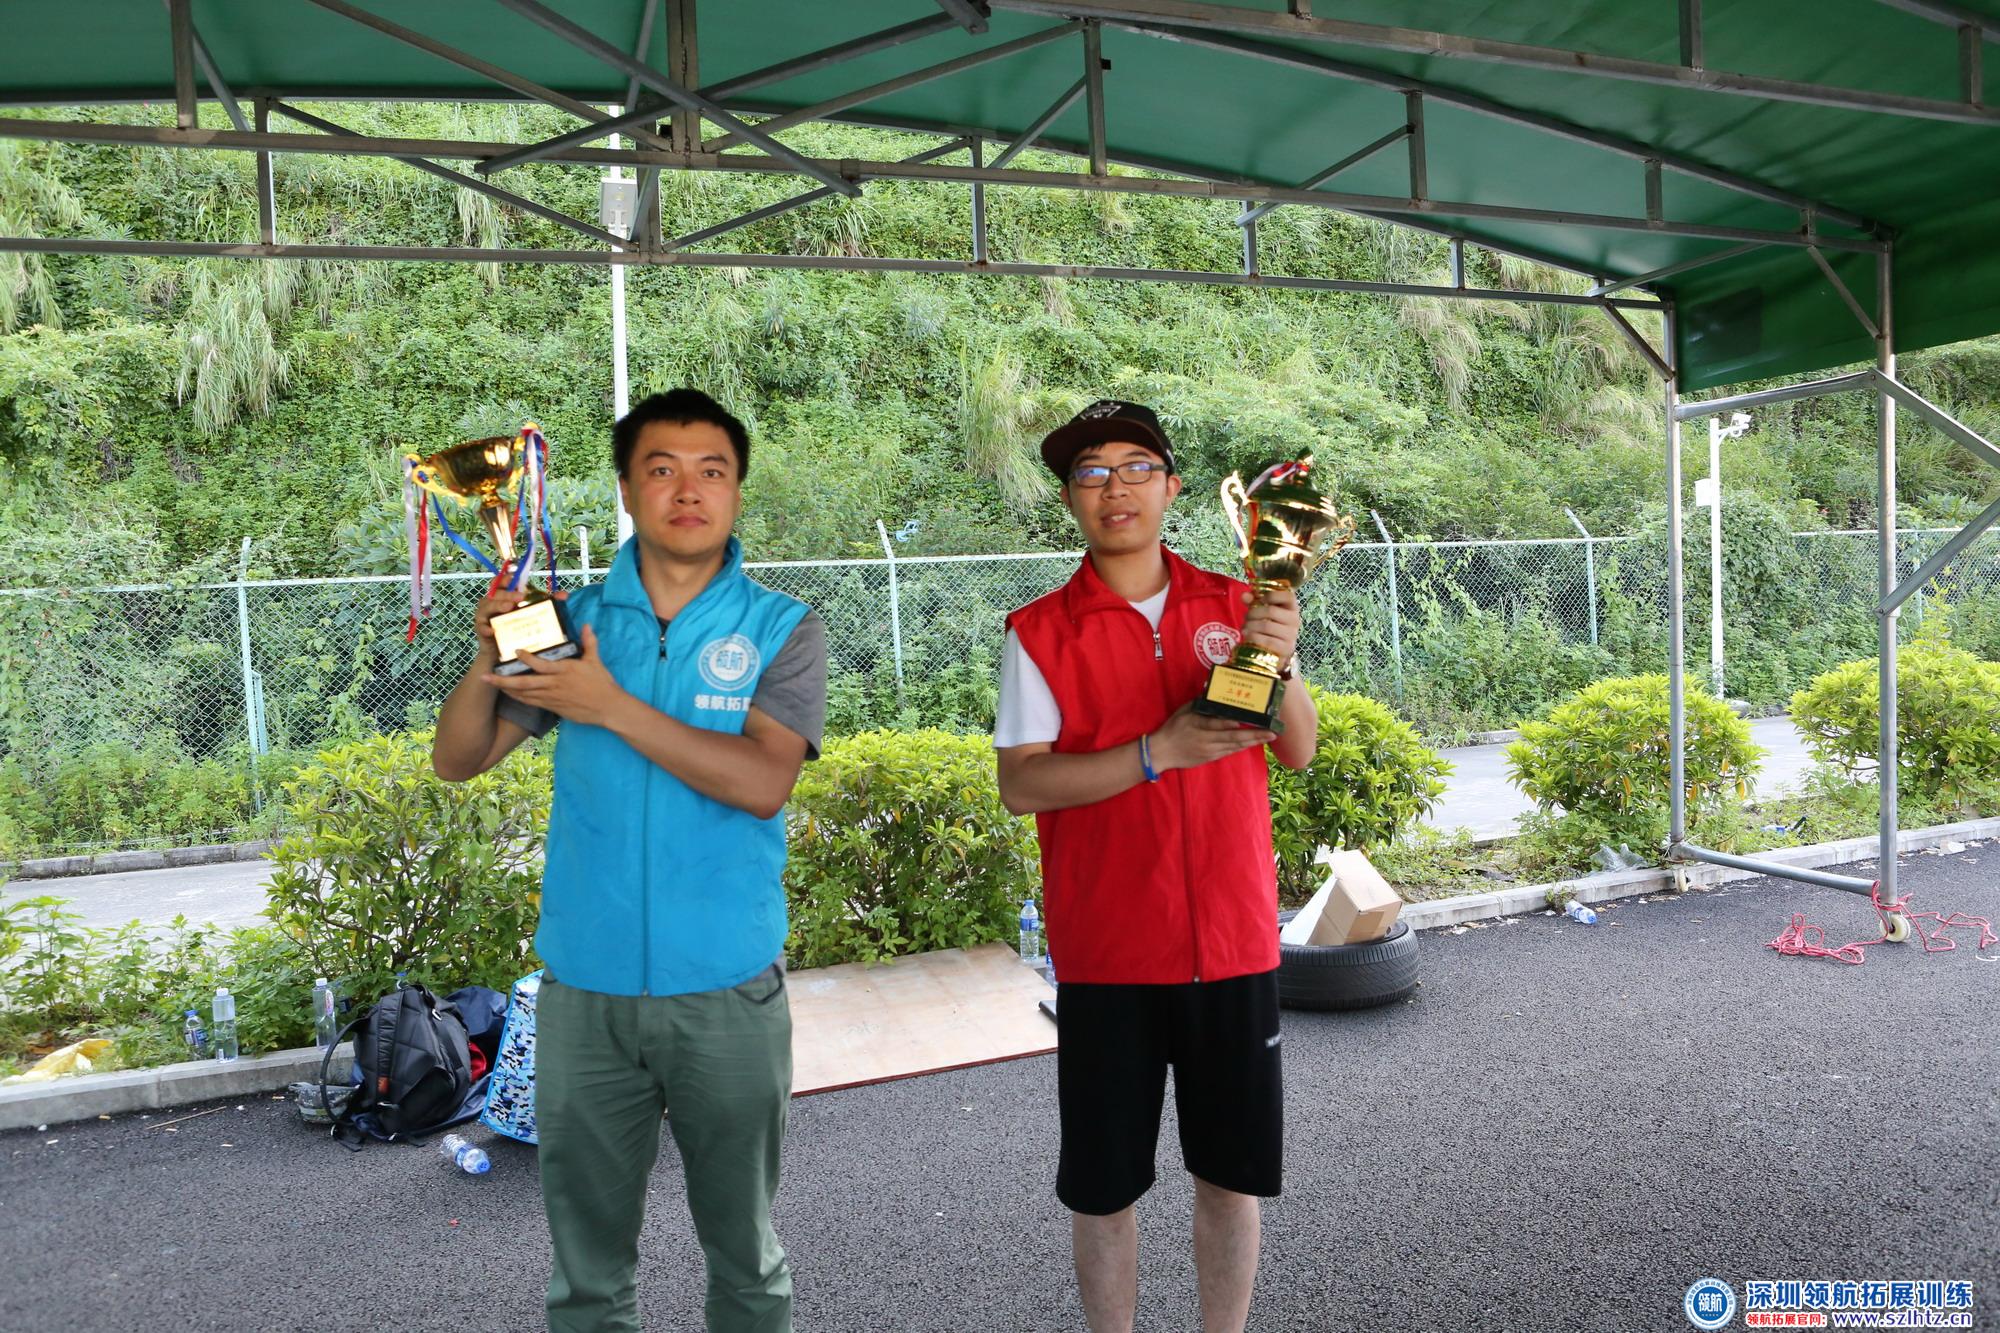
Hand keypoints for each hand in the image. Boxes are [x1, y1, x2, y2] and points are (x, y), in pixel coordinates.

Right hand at [474, 586, 568, 657]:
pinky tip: (493, 630)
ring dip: (497, 605)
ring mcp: (485, 615)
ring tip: (508, 607)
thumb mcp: (531, 613)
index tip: (514, 578)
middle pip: (495, 592)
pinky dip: (486, 627)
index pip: (500, 582)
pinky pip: (481, 626)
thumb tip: (564, 595)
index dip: (505, 578)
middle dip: (507, 593)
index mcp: (503, 596)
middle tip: (520, 596)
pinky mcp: (482, 629)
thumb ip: (546, 602)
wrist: (504, 652)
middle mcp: (492, 603)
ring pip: (487, 606)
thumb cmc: (517, 628)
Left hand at [484, 624, 628, 727]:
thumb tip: (586, 625)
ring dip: (506, 689)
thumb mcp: (595, 661)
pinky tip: (509, 694)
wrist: (608, 708)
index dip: (525, 658)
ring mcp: (551, 698)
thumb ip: (589, 642)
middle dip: (502, 681)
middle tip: (485, 677)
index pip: (539, 664)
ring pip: (523, 695)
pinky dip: (518, 698)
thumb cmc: (602, 684)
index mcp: (563, 671)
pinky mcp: (552, 707)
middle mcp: (553, 685)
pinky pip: (531, 702)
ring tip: (490, 684)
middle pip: (522, 683)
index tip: (514, 651)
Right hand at [1147, 701, 1275, 772]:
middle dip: (1254, 735)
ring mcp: (1209, 751)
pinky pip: (1229, 752)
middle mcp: (1206, 739)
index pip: (1219, 724)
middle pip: (1233, 737)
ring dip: (1252, 742)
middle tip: (1271, 733)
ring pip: (1234, 746)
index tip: (1251, 721)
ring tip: (1268, 738)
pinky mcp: (1210, 757)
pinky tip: (1253, 743)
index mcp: (1198, 724)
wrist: (1162, 752)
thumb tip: (1218, 695)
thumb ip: (1201, 704)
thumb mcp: (1184, 711)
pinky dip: (1241, 747)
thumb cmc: (1173, 728)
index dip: (1236, 725)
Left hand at [1239, 585, 1299, 668]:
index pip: (1288, 596)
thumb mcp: (1263, 612)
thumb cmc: (1270, 626)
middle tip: (1246, 617)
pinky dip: (1253, 637)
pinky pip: (1266, 641)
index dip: (1272, 595)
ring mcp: (1291, 635)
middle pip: (1271, 611)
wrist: (1277, 651)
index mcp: (1292, 607)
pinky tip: (1247, 636)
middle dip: (1253, 613)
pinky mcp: (1286, 648)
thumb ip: (1254, 602)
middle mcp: (1295, 620)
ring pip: (1266, 626)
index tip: (1260, 600)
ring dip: (1250, 626)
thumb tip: (1244, 596)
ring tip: (1244, 628)